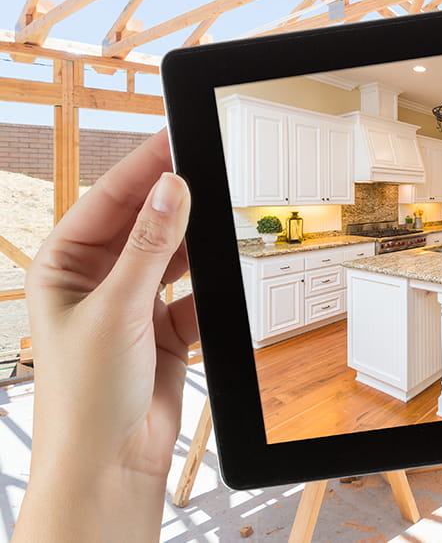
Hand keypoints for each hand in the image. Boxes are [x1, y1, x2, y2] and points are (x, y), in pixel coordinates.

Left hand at [14, 131, 196, 541]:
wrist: (111, 461)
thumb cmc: (85, 395)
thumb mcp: (117, 309)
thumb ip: (150, 247)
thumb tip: (171, 190)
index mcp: (64, 266)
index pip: (108, 201)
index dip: (142, 168)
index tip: (175, 137)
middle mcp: (95, 280)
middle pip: (141, 222)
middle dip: (172, 198)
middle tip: (207, 164)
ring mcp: (131, 303)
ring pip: (171, 254)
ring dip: (193, 241)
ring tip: (220, 214)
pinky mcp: (163, 328)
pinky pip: (193, 293)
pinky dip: (207, 286)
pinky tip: (221, 274)